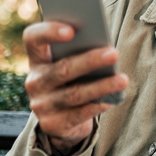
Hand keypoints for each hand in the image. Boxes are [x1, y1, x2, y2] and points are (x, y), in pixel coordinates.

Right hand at [22, 22, 128, 150]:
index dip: (49, 32)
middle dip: (90, 61)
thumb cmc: (75, 80)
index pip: (33, 38)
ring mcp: (41, 104)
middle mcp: (35, 81)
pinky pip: (78, 114)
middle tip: (114, 54)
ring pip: (74, 93)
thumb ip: (80, 52)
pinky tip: (112, 99)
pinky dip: (97, 105)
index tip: (72, 30)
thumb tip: (106, 48)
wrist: (64, 119)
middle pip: (61, 69)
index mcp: (37, 58)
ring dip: (101, 86)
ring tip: (122, 80)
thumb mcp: (73, 64)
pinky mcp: (51, 124)